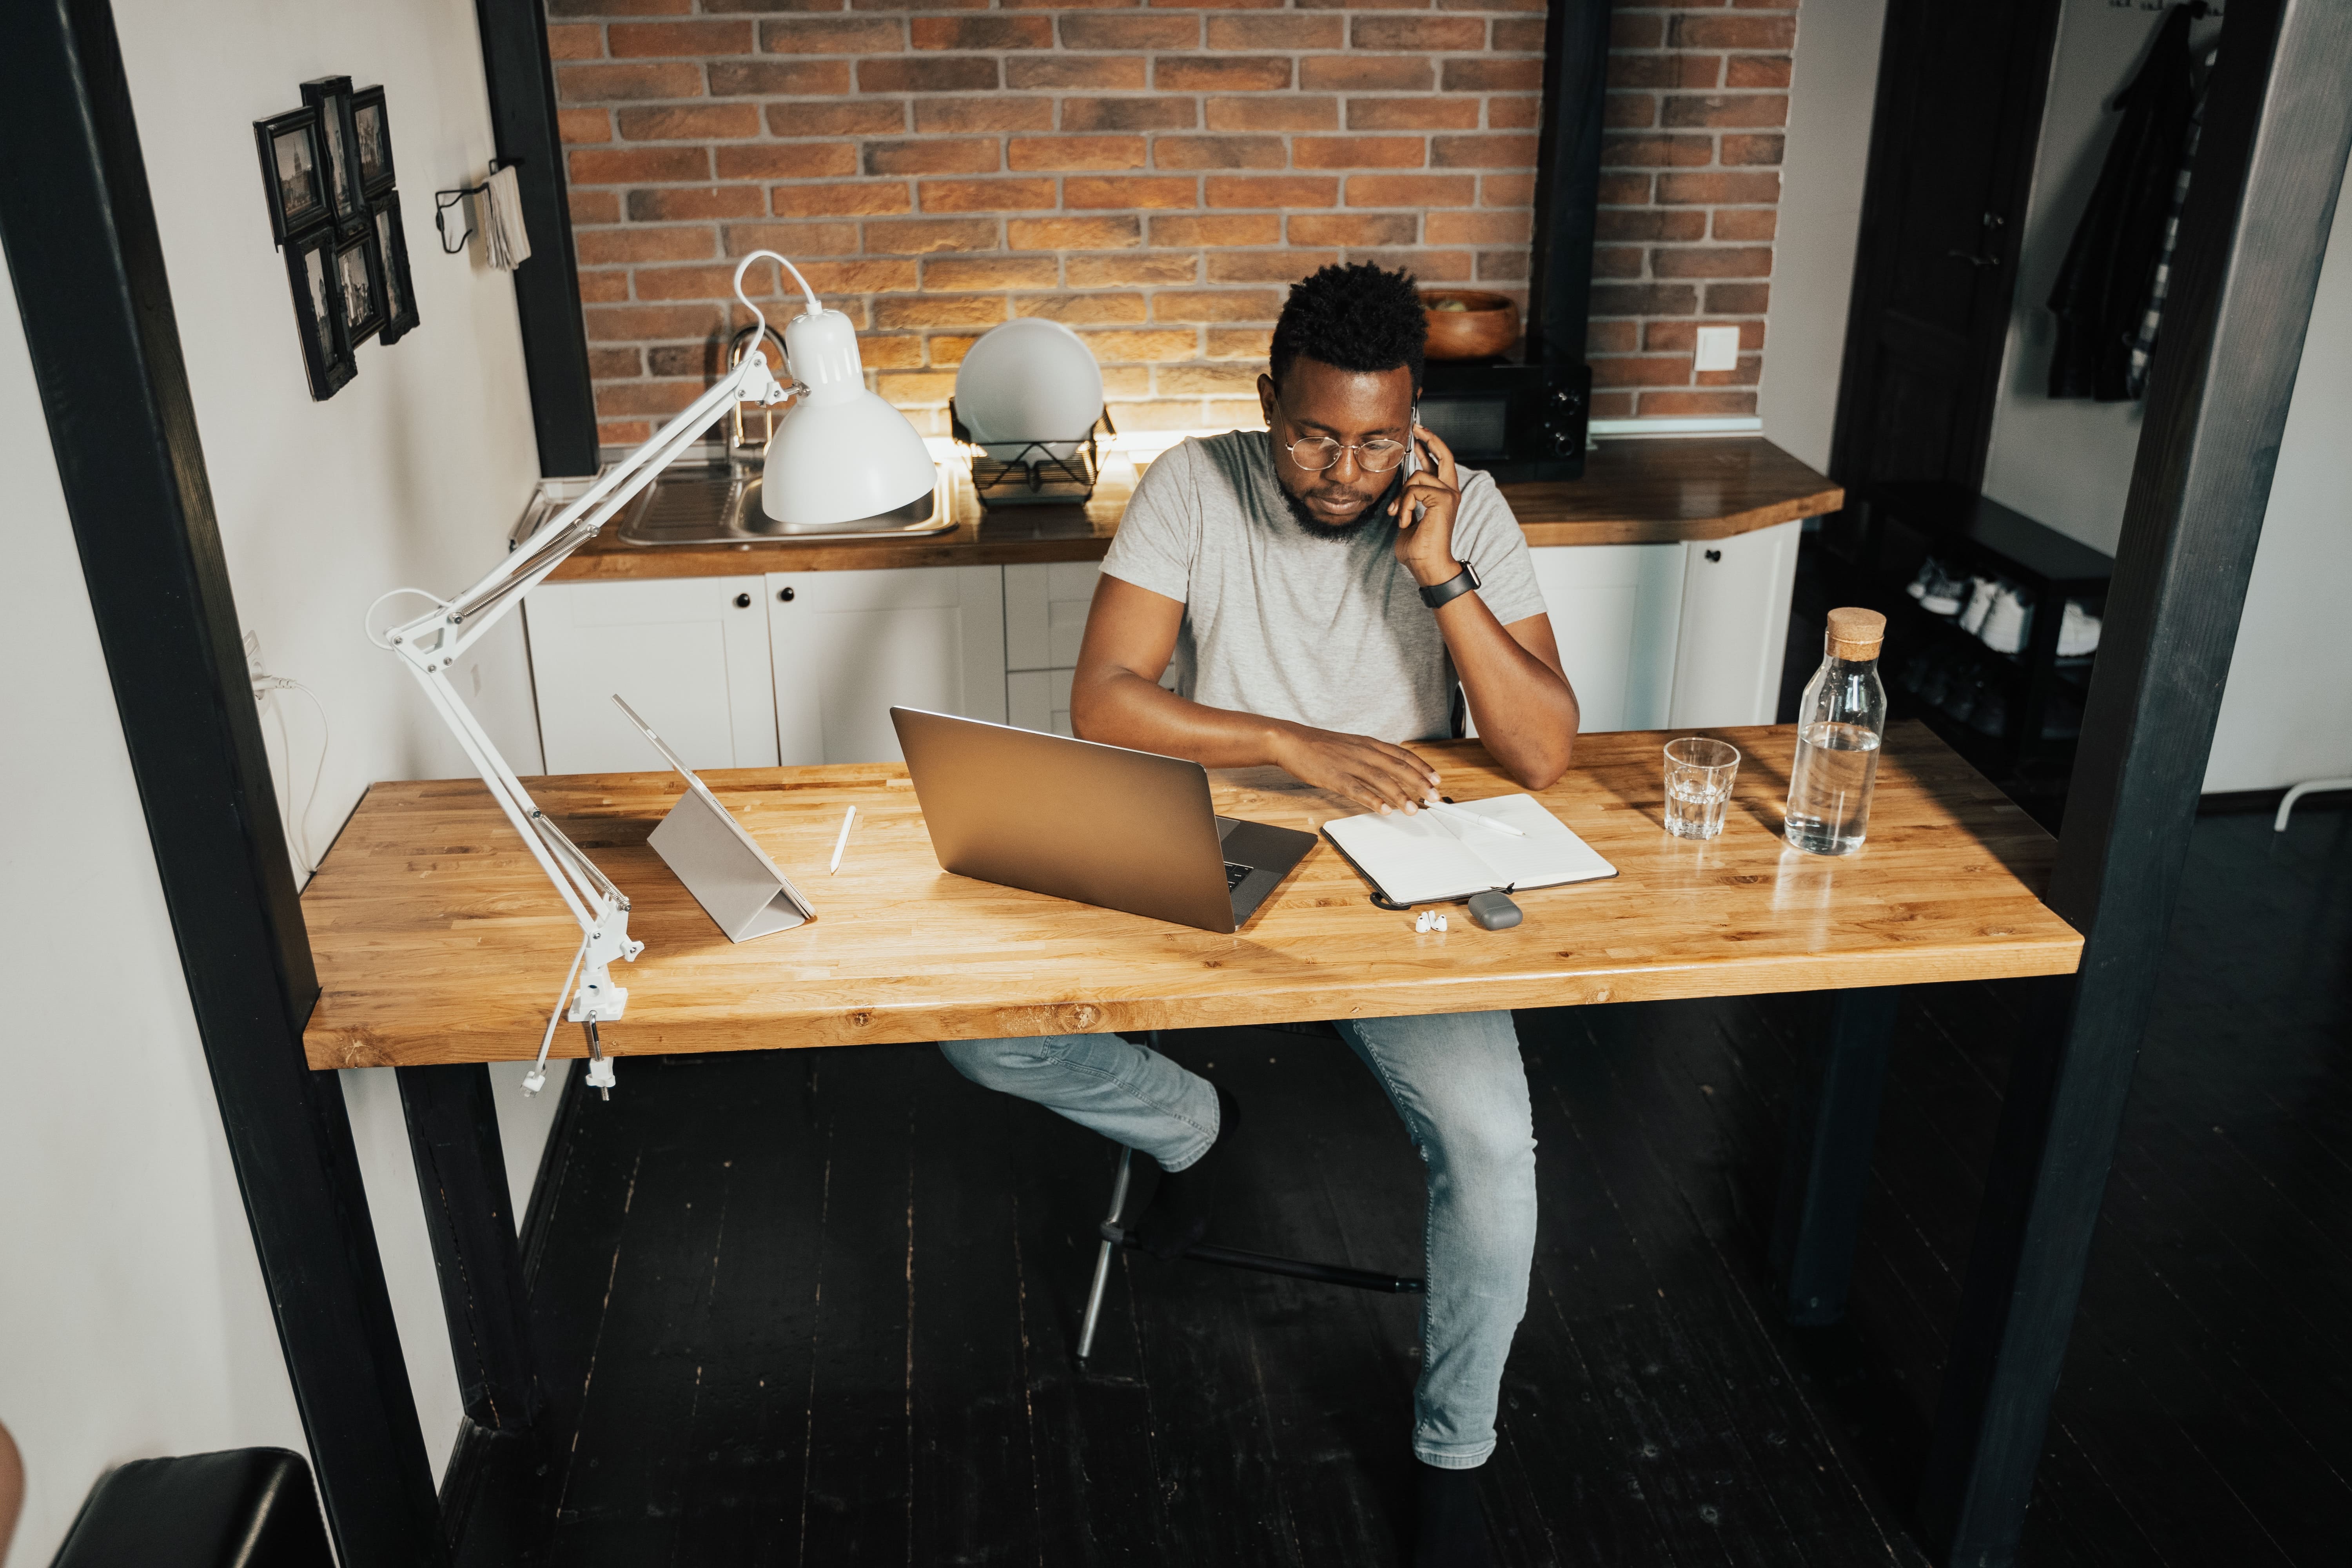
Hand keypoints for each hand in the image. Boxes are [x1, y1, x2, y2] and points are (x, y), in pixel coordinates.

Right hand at [1269, 723, 1441, 814]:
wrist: (1292, 741)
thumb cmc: (1319, 745)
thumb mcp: (1350, 745)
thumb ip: (1370, 756)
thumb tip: (1389, 769)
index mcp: (1368, 744)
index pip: (1402, 755)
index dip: (1422, 767)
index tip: (1436, 779)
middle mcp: (1363, 752)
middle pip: (1398, 768)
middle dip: (1419, 783)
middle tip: (1434, 797)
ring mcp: (1350, 764)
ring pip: (1382, 780)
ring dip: (1400, 796)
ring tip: (1413, 809)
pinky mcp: (1335, 777)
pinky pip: (1357, 790)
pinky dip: (1373, 800)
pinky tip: (1384, 810)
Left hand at [1390, 423, 1463, 589]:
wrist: (1428, 566)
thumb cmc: (1418, 549)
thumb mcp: (1408, 518)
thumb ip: (1408, 502)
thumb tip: (1401, 491)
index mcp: (1443, 495)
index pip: (1439, 464)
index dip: (1429, 447)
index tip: (1418, 436)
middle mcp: (1450, 492)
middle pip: (1444, 455)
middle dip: (1430, 439)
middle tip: (1416, 428)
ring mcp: (1449, 495)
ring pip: (1417, 476)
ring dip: (1401, 497)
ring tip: (1399, 517)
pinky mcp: (1444, 499)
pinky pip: (1413, 490)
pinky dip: (1404, 505)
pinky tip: (1405, 521)